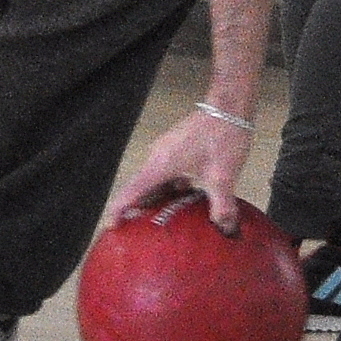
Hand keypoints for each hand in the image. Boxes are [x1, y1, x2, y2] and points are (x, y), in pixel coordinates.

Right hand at [103, 107, 253, 234]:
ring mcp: (166, 152)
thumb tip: (225, 229)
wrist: (228, 106)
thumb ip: (222, 206)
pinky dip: (171, 189)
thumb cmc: (222, 137)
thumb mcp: (222, 177)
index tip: (112, 227)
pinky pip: (167, 174)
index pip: (131, 193)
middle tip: (140, 234)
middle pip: (140, 189)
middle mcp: (157, 158)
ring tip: (163, 222)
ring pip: (155, 182)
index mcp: (160, 166)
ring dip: (157, 200)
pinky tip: (185, 201)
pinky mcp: (176, 149)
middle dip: (138, 211)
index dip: (119, 211)